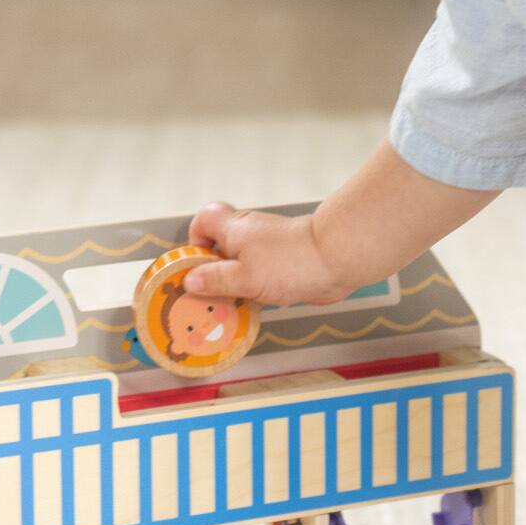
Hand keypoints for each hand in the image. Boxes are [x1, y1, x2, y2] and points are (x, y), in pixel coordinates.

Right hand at [184, 202, 347, 305]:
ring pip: (242, 261)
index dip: (195, 239)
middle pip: (222, 243)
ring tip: (230, 305)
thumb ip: (215, 279)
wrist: (336, 260)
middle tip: (210, 293)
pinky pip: (261, 273)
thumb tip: (189, 280)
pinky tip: (255, 305)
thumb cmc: (289, 262)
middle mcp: (250, 233)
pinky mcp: (284, 262)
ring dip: (235, 281)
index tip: (196, 265)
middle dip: (213, 268)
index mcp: (235, 228)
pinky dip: (254, 287)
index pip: (205, 219)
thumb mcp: (243, 276)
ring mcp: (269, 247)